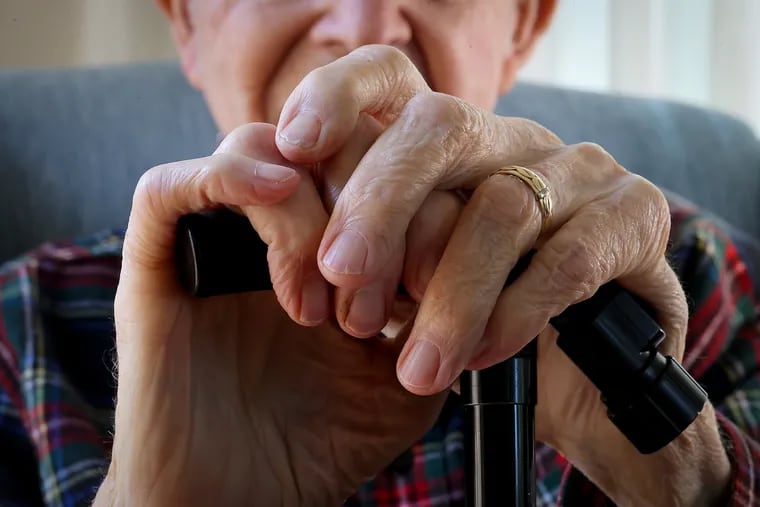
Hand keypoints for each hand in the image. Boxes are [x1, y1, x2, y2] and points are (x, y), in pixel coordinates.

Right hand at [99, 123, 446, 505]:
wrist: (238, 500)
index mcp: (334, 244)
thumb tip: (475, 248)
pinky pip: (169, 186)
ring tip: (319, 306)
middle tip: (374, 304)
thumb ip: (442, 313)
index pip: (387, 167)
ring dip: (306, 214)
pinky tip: (273, 205)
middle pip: (327, 141)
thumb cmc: (322, 442)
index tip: (430, 293)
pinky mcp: (155, 260)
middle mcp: (276, 228)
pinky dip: (227, 178)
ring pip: (258, 147)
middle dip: (368, 212)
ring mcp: (215, 237)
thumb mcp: (407, 377)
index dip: (422, 211)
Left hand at [273, 45, 730, 505]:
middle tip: (341, 275)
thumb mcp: (401, 288)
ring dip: (448, 297)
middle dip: (380, 202)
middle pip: (437, 126)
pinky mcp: (634, 217)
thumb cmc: (475, 320)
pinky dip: (511, 314)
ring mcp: (579, 171)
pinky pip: (564, 260)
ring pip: (500, 206)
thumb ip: (361, 253)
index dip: (338, 93)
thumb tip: (302, 244)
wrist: (583, 372)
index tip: (292, 145)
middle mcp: (512, 140)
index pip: (391, 77)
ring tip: (417, 368)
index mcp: (449, 146)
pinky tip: (482, 354)